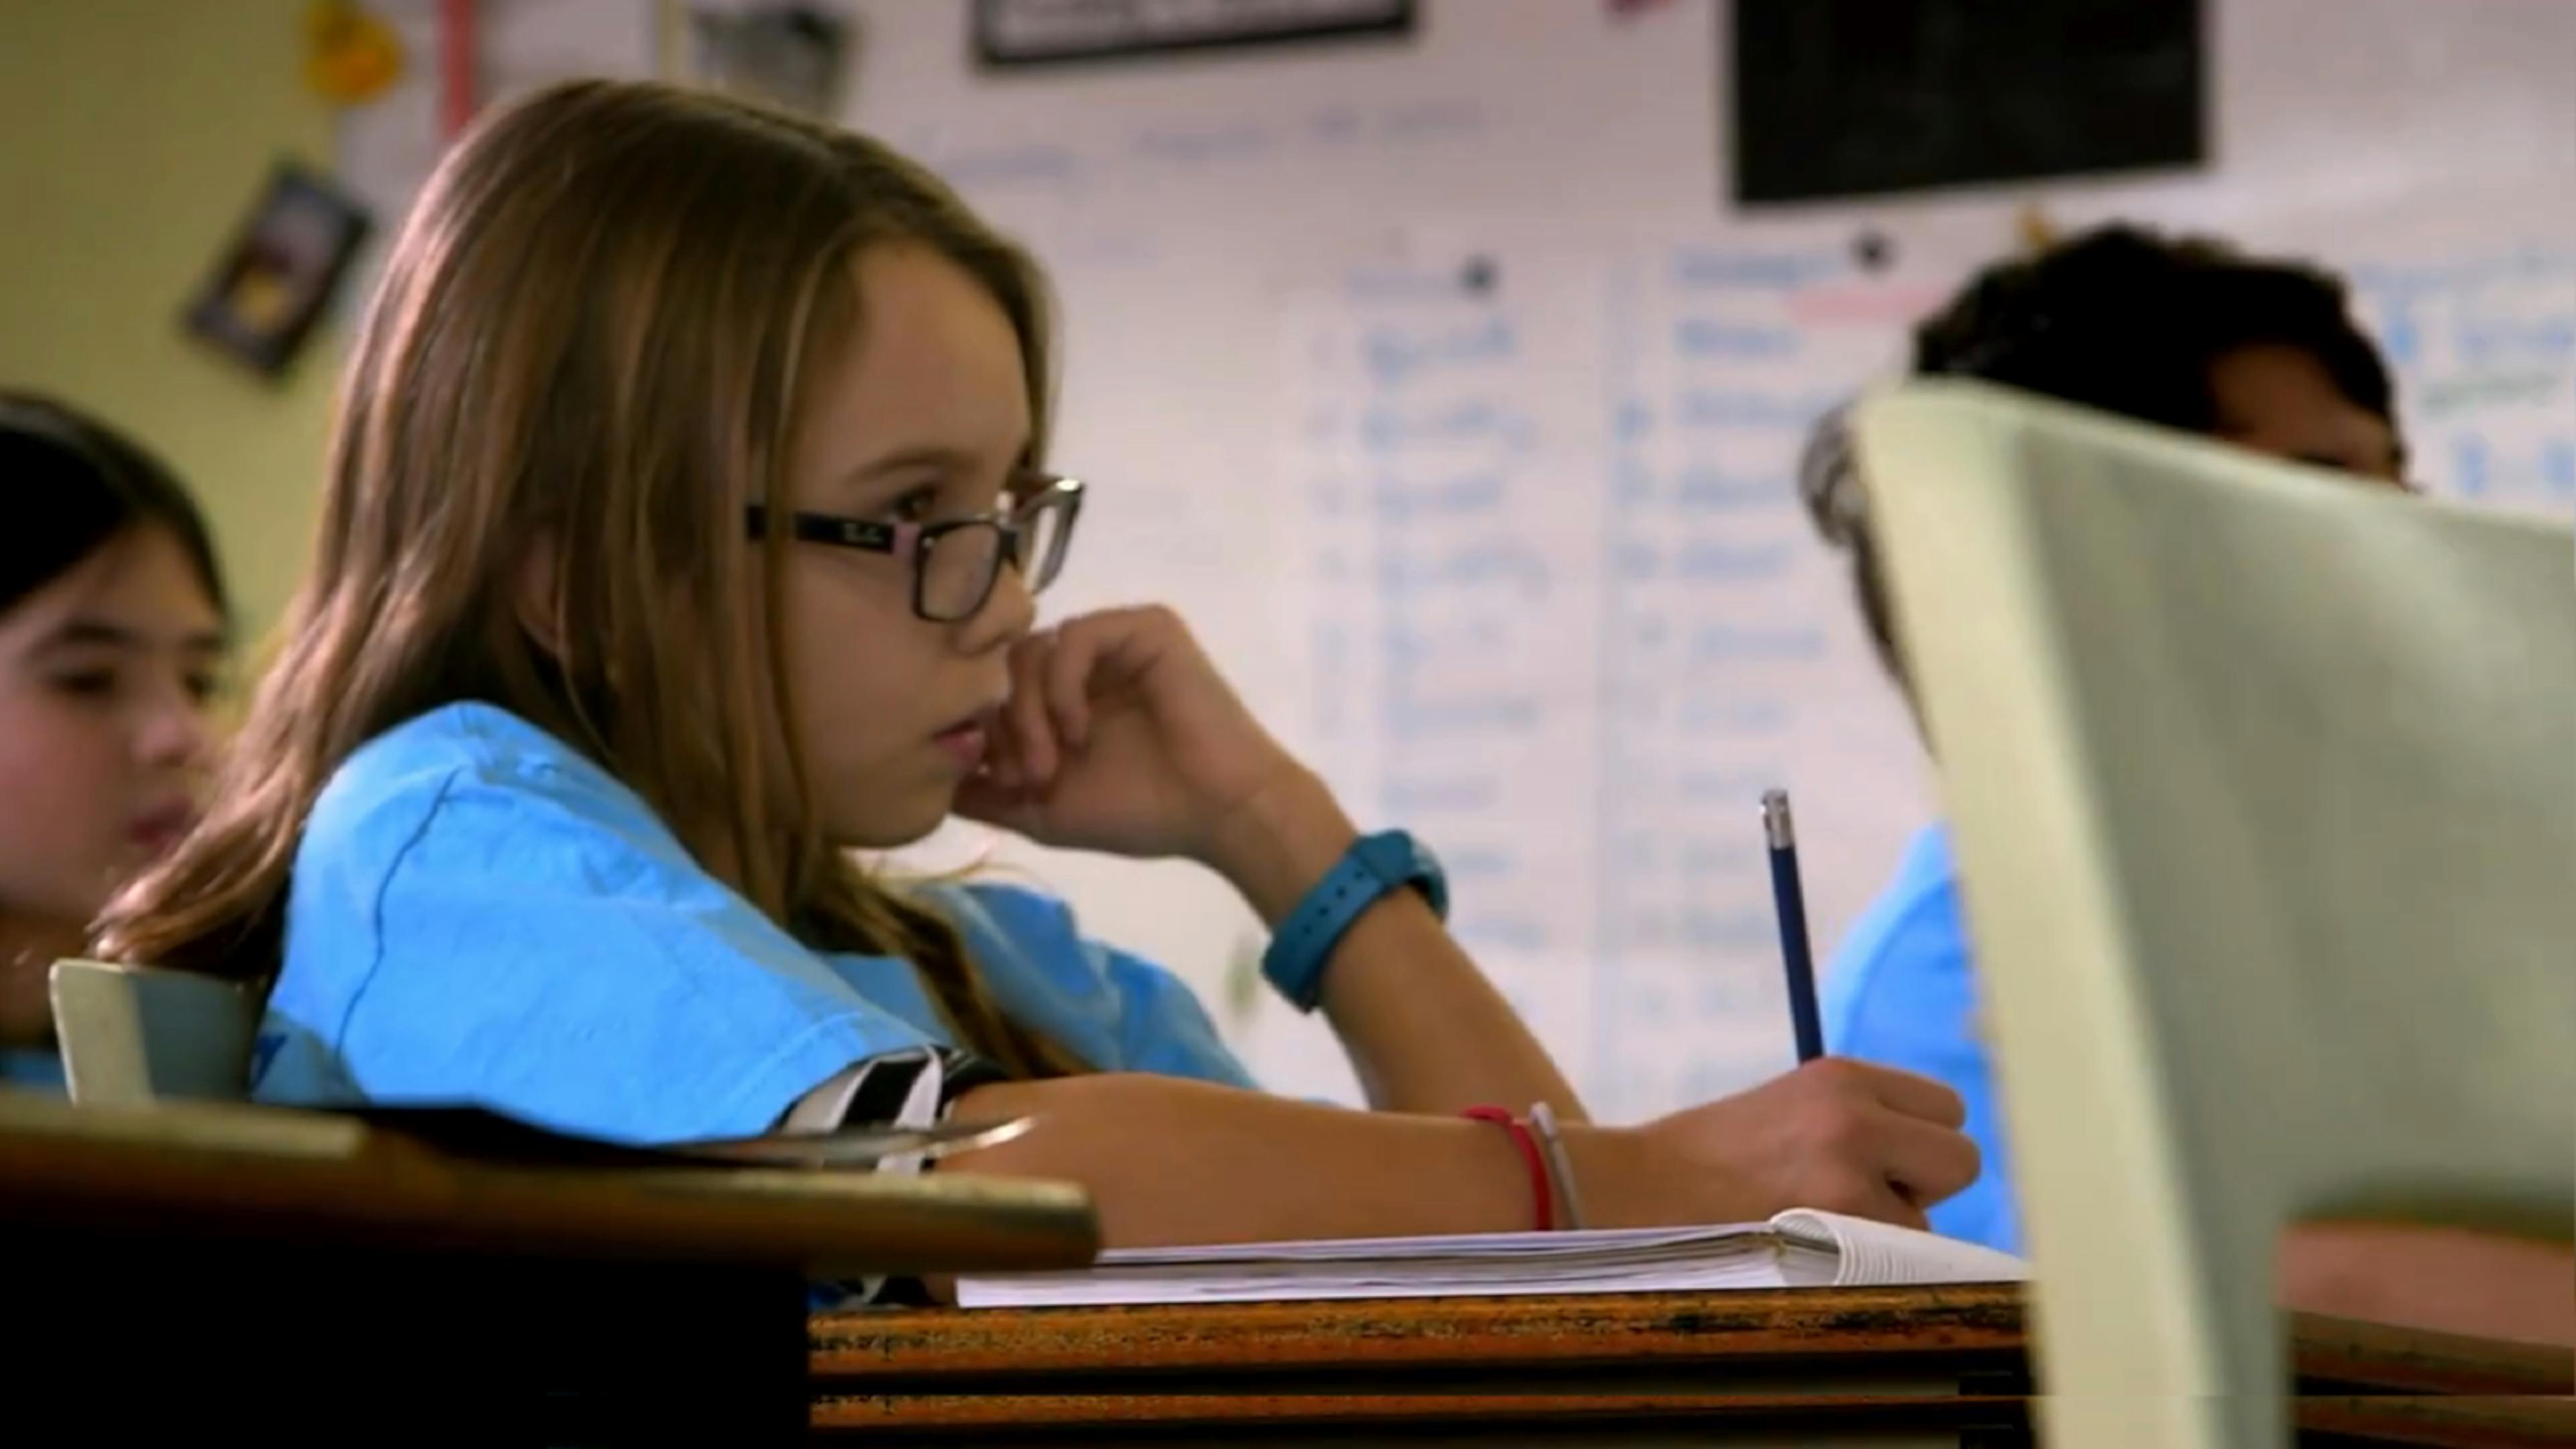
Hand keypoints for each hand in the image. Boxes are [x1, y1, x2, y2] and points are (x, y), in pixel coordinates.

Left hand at [955, 605, 1307, 865]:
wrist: (1219, 812)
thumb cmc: (1143, 814)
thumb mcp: (1046, 813)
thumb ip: (990, 794)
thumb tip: (934, 784)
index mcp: (1063, 699)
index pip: (996, 689)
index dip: (985, 732)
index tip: (1001, 784)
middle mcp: (1085, 663)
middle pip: (1006, 666)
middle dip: (1003, 725)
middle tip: (1025, 777)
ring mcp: (1114, 642)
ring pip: (1033, 649)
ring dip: (1028, 711)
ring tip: (1052, 763)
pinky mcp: (1144, 627)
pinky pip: (1075, 635)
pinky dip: (1063, 685)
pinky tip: (1080, 729)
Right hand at [1577, 1059, 1978, 1230]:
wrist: (1633, 1190)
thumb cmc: (1706, 1159)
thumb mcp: (1788, 1110)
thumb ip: (1858, 1122)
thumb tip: (1932, 1162)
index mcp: (1841, 1076)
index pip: (1945, 1108)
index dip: (1919, 1142)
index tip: (1880, 1162)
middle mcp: (1855, 1114)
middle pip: (1961, 1158)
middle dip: (1924, 1187)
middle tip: (1862, 1199)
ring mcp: (1849, 1171)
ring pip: (1930, 1219)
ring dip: (1889, 1231)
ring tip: (1815, 1223)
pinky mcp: (1839, 1225)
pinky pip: (1896, 1257)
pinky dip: (1864, 1262)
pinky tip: (1808, 1246)